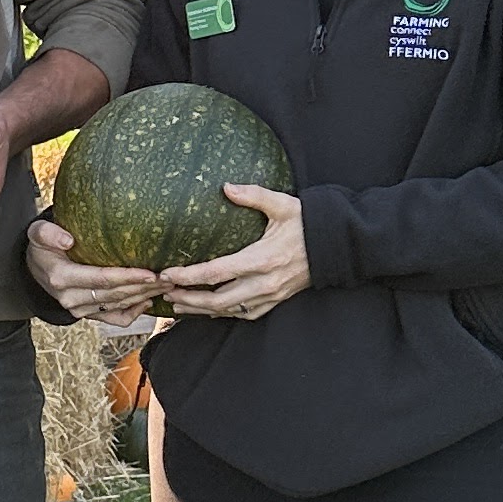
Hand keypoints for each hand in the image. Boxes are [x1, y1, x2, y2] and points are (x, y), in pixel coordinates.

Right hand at [25, 212, 160, 321]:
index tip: (150, 273)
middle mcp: (71, 298)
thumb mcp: (38, 233)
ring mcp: (79, 309)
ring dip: (143, 297)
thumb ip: (48, 234)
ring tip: (165, 286)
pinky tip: (147, 302)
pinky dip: (132, 314)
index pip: (102, 279)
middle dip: (144, 287)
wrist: (35, 269)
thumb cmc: (43, 247)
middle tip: (169, 278)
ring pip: (118, 306)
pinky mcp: (86, 315)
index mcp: (62, 278)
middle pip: (115, 294)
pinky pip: (113, 319)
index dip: (128, 277)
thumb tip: (68, 240)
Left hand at [153, 184, 309, 322]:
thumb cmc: (307, 223)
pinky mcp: (276, 300)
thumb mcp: (283, 204)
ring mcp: (271, 295)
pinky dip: (223, 314)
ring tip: (178, 305)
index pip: (216, 273)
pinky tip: (208, 311)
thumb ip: (254, 195)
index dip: (188, 276)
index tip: (167, 274)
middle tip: (166, 293)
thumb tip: (226, 187)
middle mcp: (264, 282)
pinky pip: (245, 314)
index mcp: (262, 258)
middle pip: (217, 300)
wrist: (336, 247)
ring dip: (201, 310)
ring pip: (229, 311)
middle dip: (189, 299)